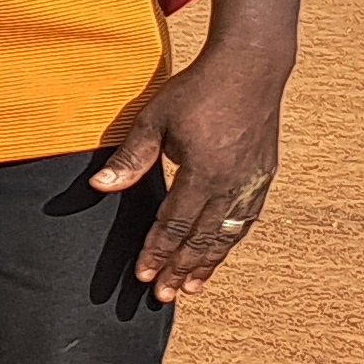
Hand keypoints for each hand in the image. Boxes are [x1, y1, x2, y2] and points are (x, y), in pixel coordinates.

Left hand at [91, 42, 286, 298]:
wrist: (251, 67)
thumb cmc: (198, 89)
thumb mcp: (154, 119)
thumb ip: (130, 158)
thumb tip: (100, 187)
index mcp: (203, 173)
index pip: (174, 224)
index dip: (156, 252)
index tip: (143, 275)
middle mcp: (232, 184)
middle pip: (202, 238)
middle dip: (180, 269)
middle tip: (163, 296)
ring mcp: (252, 181)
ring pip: (228, 233)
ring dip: (208, 262)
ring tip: (191, 287)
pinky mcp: (264, 174)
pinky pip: (246, 218)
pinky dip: (231, 240)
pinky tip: (220, 251)